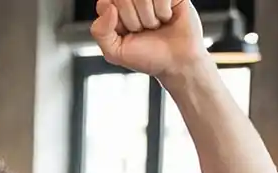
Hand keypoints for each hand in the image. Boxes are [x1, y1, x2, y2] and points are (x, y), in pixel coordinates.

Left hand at [90, 0, 204, 79]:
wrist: (177, 62)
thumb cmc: (148, 56)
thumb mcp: (114, 52)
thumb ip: (100, 31)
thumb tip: (108, 6)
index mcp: (115, 8)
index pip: (106, 2)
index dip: (118, 21)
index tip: (127, 32)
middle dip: (134, 21)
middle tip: (143, 30)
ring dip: (150, 18)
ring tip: (155, 25)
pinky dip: (164, 11)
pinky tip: (167, 18)